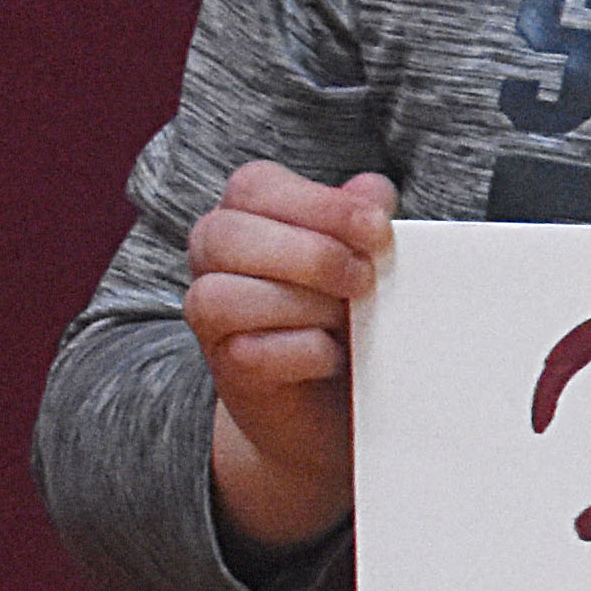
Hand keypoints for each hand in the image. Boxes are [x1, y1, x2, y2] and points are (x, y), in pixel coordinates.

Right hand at [185, 159, 394, 558]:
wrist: (338, 403)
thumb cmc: (349, 315)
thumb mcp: (364, 259)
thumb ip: (363, 220)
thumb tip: (374, 191)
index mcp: (247, 216)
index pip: (253, 186)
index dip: (318, 203)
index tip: (378, 230)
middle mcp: (215, 260)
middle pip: (225, 235)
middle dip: (309, 254)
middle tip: (364, 279)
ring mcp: (213, 318)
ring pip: (220, 295)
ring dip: (301, 304)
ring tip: (350, 318)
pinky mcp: (229, 372)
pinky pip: (249, 353)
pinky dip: (304, 352)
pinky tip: (335, 356)